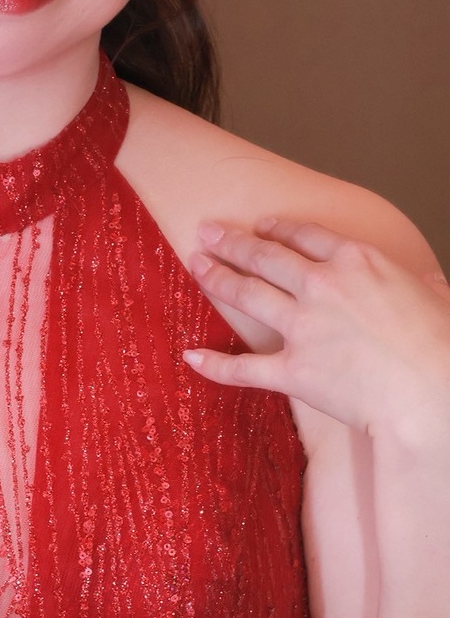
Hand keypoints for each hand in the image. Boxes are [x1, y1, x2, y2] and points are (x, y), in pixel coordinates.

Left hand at [183, 218, 449, 440]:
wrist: (431, 392)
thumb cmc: (442, 346)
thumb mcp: (439, 298)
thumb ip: (424, 286)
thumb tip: (427, 281)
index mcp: (357, 261)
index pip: (305, 235)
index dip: (277, 228)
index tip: (260, 225)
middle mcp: (322, 286)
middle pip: (265, 255)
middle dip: (232, 241)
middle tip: (207, 230)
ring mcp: (303, 327)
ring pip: (246, 293)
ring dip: (215, 276)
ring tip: (195, 263)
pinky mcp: (293, 370)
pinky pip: (243, 367)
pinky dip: (215, 364)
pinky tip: (192, 356)